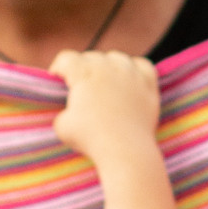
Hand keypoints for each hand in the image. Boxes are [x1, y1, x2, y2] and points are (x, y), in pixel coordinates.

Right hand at [54, 47, 161, 163]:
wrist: (126, 151)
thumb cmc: (92, 139)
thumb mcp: (61, 126)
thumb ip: (62, 110)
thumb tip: (69, 108)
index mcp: (84, 73)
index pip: (66, 58)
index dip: (58, 69)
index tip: (58, 83)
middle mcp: (108, 67)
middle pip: (90, 57)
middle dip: (82, 70)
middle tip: (81, 89)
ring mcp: (131, 74)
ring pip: (116, 58)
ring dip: (108, 67)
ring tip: (105, 84)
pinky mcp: (149, 85)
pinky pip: (142, 65)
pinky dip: (134, 70)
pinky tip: (129, 80)